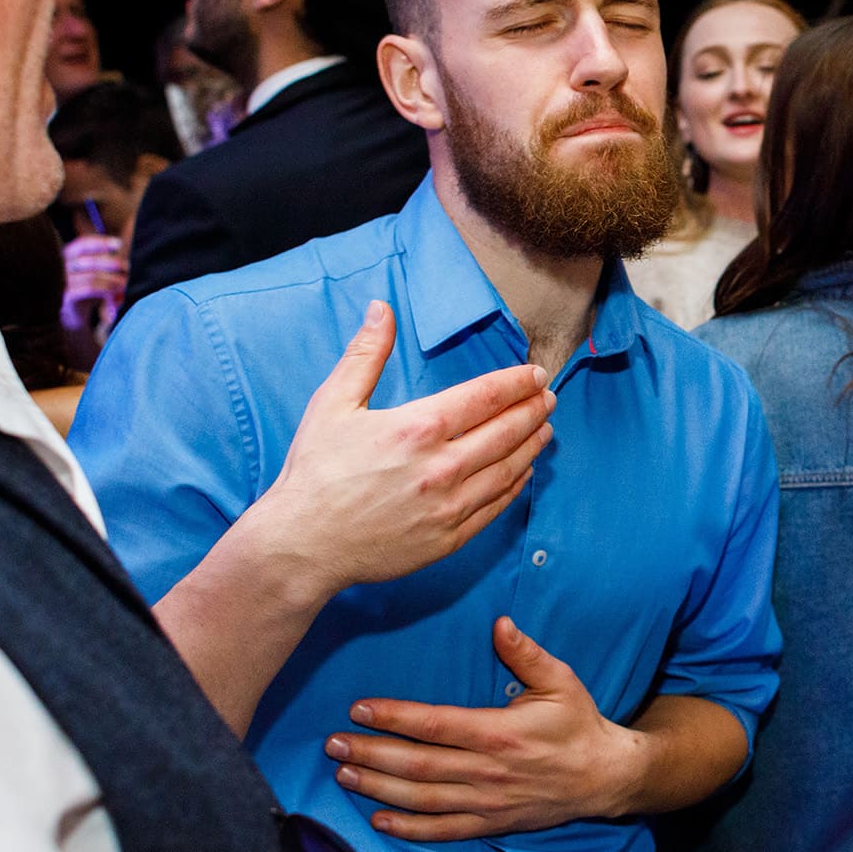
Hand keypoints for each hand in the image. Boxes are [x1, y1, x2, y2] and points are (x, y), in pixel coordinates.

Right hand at [60, 232, 126, 332]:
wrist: (72, 319)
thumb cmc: (86, 293)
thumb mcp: (95, 275)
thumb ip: (105, 264)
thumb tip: (123, 257)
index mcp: (64, 257)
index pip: (82, 244)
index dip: (100, 242)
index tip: (119, 244)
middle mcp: (60, 267)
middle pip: (90, 260)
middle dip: (112, 263)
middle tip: (126, 268)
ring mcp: (60, 282)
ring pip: (93, 275)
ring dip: (113, 279)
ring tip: (123, 284)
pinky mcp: (65, 297)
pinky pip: (90, 288)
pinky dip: (107, 289)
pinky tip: (117, 295)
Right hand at [236, 302, 554, 605]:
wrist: (303, 543)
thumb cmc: (315, 471)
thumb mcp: (333, 403)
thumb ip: (366, 354)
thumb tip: (382, 308)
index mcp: (418, 428)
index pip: (485, 397)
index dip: (516, 383)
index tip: (535, 374)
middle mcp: (442, 466)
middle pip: (507, 431)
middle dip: (533, 410)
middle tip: (549, 397)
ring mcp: (449, 505)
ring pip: (509, 469)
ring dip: (533, 445)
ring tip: (546, 428)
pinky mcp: (449, 538)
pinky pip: (495, 507)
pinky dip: (515, 485)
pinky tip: (523, 471)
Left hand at [328, 617, 641, 839]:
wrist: (605, 776)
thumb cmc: (579, 724)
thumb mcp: (561, 680)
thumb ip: (527, 653)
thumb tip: (499, 623)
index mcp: (500, 732)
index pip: (435, 724)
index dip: (394, 717)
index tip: (359, 708)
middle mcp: (488, 769)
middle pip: (418, 764)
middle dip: (370, 753)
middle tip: (332, 744)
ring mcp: (488, 800)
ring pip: (423, 798)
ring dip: (378, 788)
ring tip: (343, 774)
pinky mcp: (492, 822)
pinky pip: (444, 830)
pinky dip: (409, 829)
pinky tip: (378, 821)